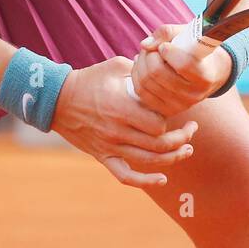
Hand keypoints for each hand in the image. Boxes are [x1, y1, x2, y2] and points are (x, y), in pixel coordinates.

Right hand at [50, 57, 197, 188]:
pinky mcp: (103, 155)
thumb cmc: (88, 79)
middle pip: (159, 144)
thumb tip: (162, 67)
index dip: (172, 120)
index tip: (178, 111)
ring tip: (187, 150)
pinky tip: (162, 180)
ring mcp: (110, 146)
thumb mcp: (115, 66)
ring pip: (149, 160)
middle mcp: (118, 130)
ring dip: (173, 158)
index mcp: (122, 107)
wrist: (57, 99)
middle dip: (182, 139)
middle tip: (192, 129)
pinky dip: (145, 181)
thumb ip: (140, 69)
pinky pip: (125, 176)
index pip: (158, 124)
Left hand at [127, 22, 232, 118]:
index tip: (165, 45)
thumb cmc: (196, 49)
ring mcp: (180, 105)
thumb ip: (167, 33)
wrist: (208, 73)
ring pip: (146, 82)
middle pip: (157, 72)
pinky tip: (142, 66)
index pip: (183, 64)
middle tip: (152, 47)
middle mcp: (194, 94)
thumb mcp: (189, 34)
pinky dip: (137, 76)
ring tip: (147, 54)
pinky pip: (141, 93)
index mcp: (205, 76)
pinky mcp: (167, 110)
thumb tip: (145, 45)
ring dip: (140, 63)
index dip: (168, 51)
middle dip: (149, 54)